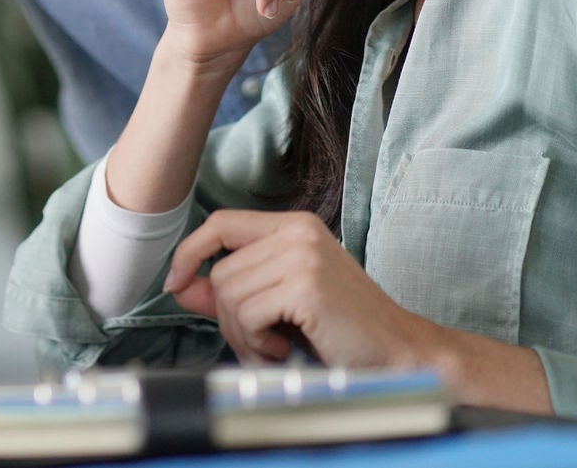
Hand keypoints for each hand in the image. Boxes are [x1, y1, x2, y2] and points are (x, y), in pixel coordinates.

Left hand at [163, 210, 443, 369]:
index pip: (221, 223)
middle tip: (263, 341)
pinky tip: (288, 348)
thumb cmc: (341, 330)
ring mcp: (303, 256)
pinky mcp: (306, 286)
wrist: (400, 353)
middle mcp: (298, 231)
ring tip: (278, 346)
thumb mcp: (279, 303)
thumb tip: (180, 285)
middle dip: (229, 318)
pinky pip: (247, 313)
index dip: (190, 252)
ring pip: (229, 294)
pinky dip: (258, 341)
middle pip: (221, 271)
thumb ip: (231, 291)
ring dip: (245, 334)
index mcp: (295, 226)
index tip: (176, 283)